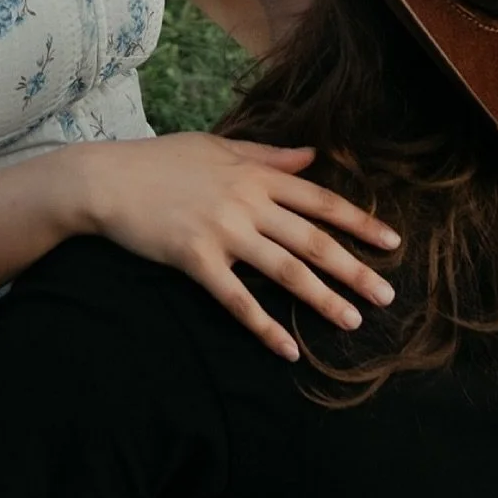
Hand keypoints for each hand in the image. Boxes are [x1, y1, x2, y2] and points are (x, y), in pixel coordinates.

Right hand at [75, 134, 398, 358]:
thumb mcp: (217, 147)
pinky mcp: (195, 259)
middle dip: (354, 267)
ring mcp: (221, 231)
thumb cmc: (161, 161)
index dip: (358, 221)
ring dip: (321, 297)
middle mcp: (246, 201)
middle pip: (312, 237)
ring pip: (284, 268)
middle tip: (388, 294)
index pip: (318, 200)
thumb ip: (267, 154)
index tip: (391, 242)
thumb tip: (311, 155)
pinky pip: (236, 299)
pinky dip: (263, 326)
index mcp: (254, 173)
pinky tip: (287, 349)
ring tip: (352, 320)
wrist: (106, 179)